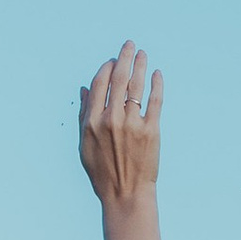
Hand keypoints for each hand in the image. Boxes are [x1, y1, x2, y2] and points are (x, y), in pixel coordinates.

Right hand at [78, 43, 163, 209]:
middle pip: (118, 79)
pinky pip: (155, 100)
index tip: (112, 61)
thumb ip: (84, 114)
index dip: (106, 68)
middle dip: (124, 58)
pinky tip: (156, 73)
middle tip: (129, 44)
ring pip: (136, 86)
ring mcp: (132, 124)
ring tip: (142, 54)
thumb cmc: (102, 171)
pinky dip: (156, 84)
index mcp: (92, 122)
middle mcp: (111, 120)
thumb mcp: (84, 143)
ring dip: (139, 65)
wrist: (125, 194)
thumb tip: (85, 89)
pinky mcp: (151, 131)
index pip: (100, 84)